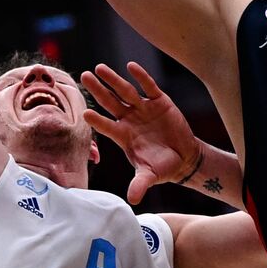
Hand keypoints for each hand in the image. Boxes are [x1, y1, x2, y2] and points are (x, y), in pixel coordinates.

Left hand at [81, 62, 201, 204]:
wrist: (183, 157)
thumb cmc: (162, 167)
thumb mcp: (150, 176)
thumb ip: (140, 184)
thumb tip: (132, 201)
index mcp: (123, 136)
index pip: (106, 126)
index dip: (97, 120)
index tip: (85, 113)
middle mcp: (129, 120)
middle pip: (110, 102)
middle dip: (97, 90)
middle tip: (83, 76)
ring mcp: (143, 109)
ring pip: (125, 91)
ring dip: (113, 80)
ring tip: (100, 68)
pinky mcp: (159, 101)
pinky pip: (148, 87)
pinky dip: (140, 77)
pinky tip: (131, 66)